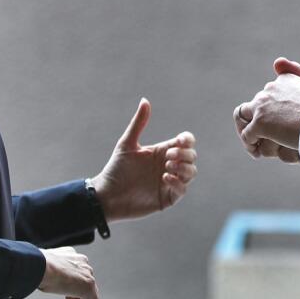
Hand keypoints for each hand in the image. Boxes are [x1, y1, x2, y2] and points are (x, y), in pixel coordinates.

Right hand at [38, 246, 99, 298]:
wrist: (39, 266)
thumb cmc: (35, 266)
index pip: (76, 278)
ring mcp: (86, 274)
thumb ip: (47, 276)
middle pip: (82, 289)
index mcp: (71, 256)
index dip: (72, 294)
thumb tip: (38, 282)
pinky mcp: (88, 286)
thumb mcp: (42, 271)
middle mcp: (81, 263)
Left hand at [92, 99, 196, 222]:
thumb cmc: (116, 169)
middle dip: (184, 154)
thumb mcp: (127, 144)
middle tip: (167, 157)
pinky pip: (183, 189)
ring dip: (184, 168)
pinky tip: (165, 177)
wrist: (107, 195)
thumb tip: (144, 100)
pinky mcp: (168, 197)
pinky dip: (178, 182)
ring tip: (167, 166)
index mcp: (162, 151)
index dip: (187, 140)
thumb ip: (138, 123)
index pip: (185, 143)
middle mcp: (169, 165)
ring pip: (192, 172)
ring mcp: (170, 182)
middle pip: (191, 156)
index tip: (180, 141)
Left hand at [234, 58, 299, 162]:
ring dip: (254, 133)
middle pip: (257, 107)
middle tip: (275, 139)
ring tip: (260, 147)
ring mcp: (264, 105)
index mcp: (286, 80)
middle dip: (264, 124)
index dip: (273, 112)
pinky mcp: (261, 123)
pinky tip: (257, 152)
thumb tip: (277, 62)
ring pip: (247, 119)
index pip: (269, 95)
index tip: (282, 125)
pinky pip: (247, 135)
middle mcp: (271, 88)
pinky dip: (250, 144)